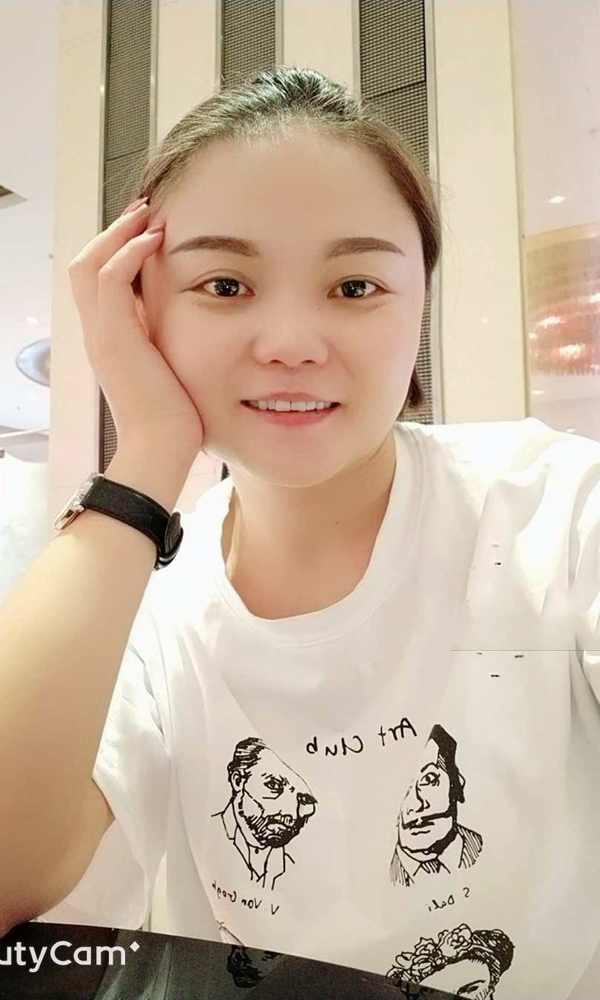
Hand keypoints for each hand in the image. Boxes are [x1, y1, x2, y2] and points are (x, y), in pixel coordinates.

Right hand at [67, 198, 204, 460]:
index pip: (97, 282)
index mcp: (109, 340)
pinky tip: (156, 242)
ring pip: (89, 264)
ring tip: (149, 217)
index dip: (117, 251)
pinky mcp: (114, 338)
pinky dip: (129, 253)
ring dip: (120, 235)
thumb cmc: (174, 419)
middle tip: (144, 213)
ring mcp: (102, 335)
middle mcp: (97, 334)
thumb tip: (190, 325)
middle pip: (83, 265)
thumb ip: (168, 344)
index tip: (148, 232)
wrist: (160, 448)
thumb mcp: (169, 371)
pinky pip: (109, 280)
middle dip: (113, 234)